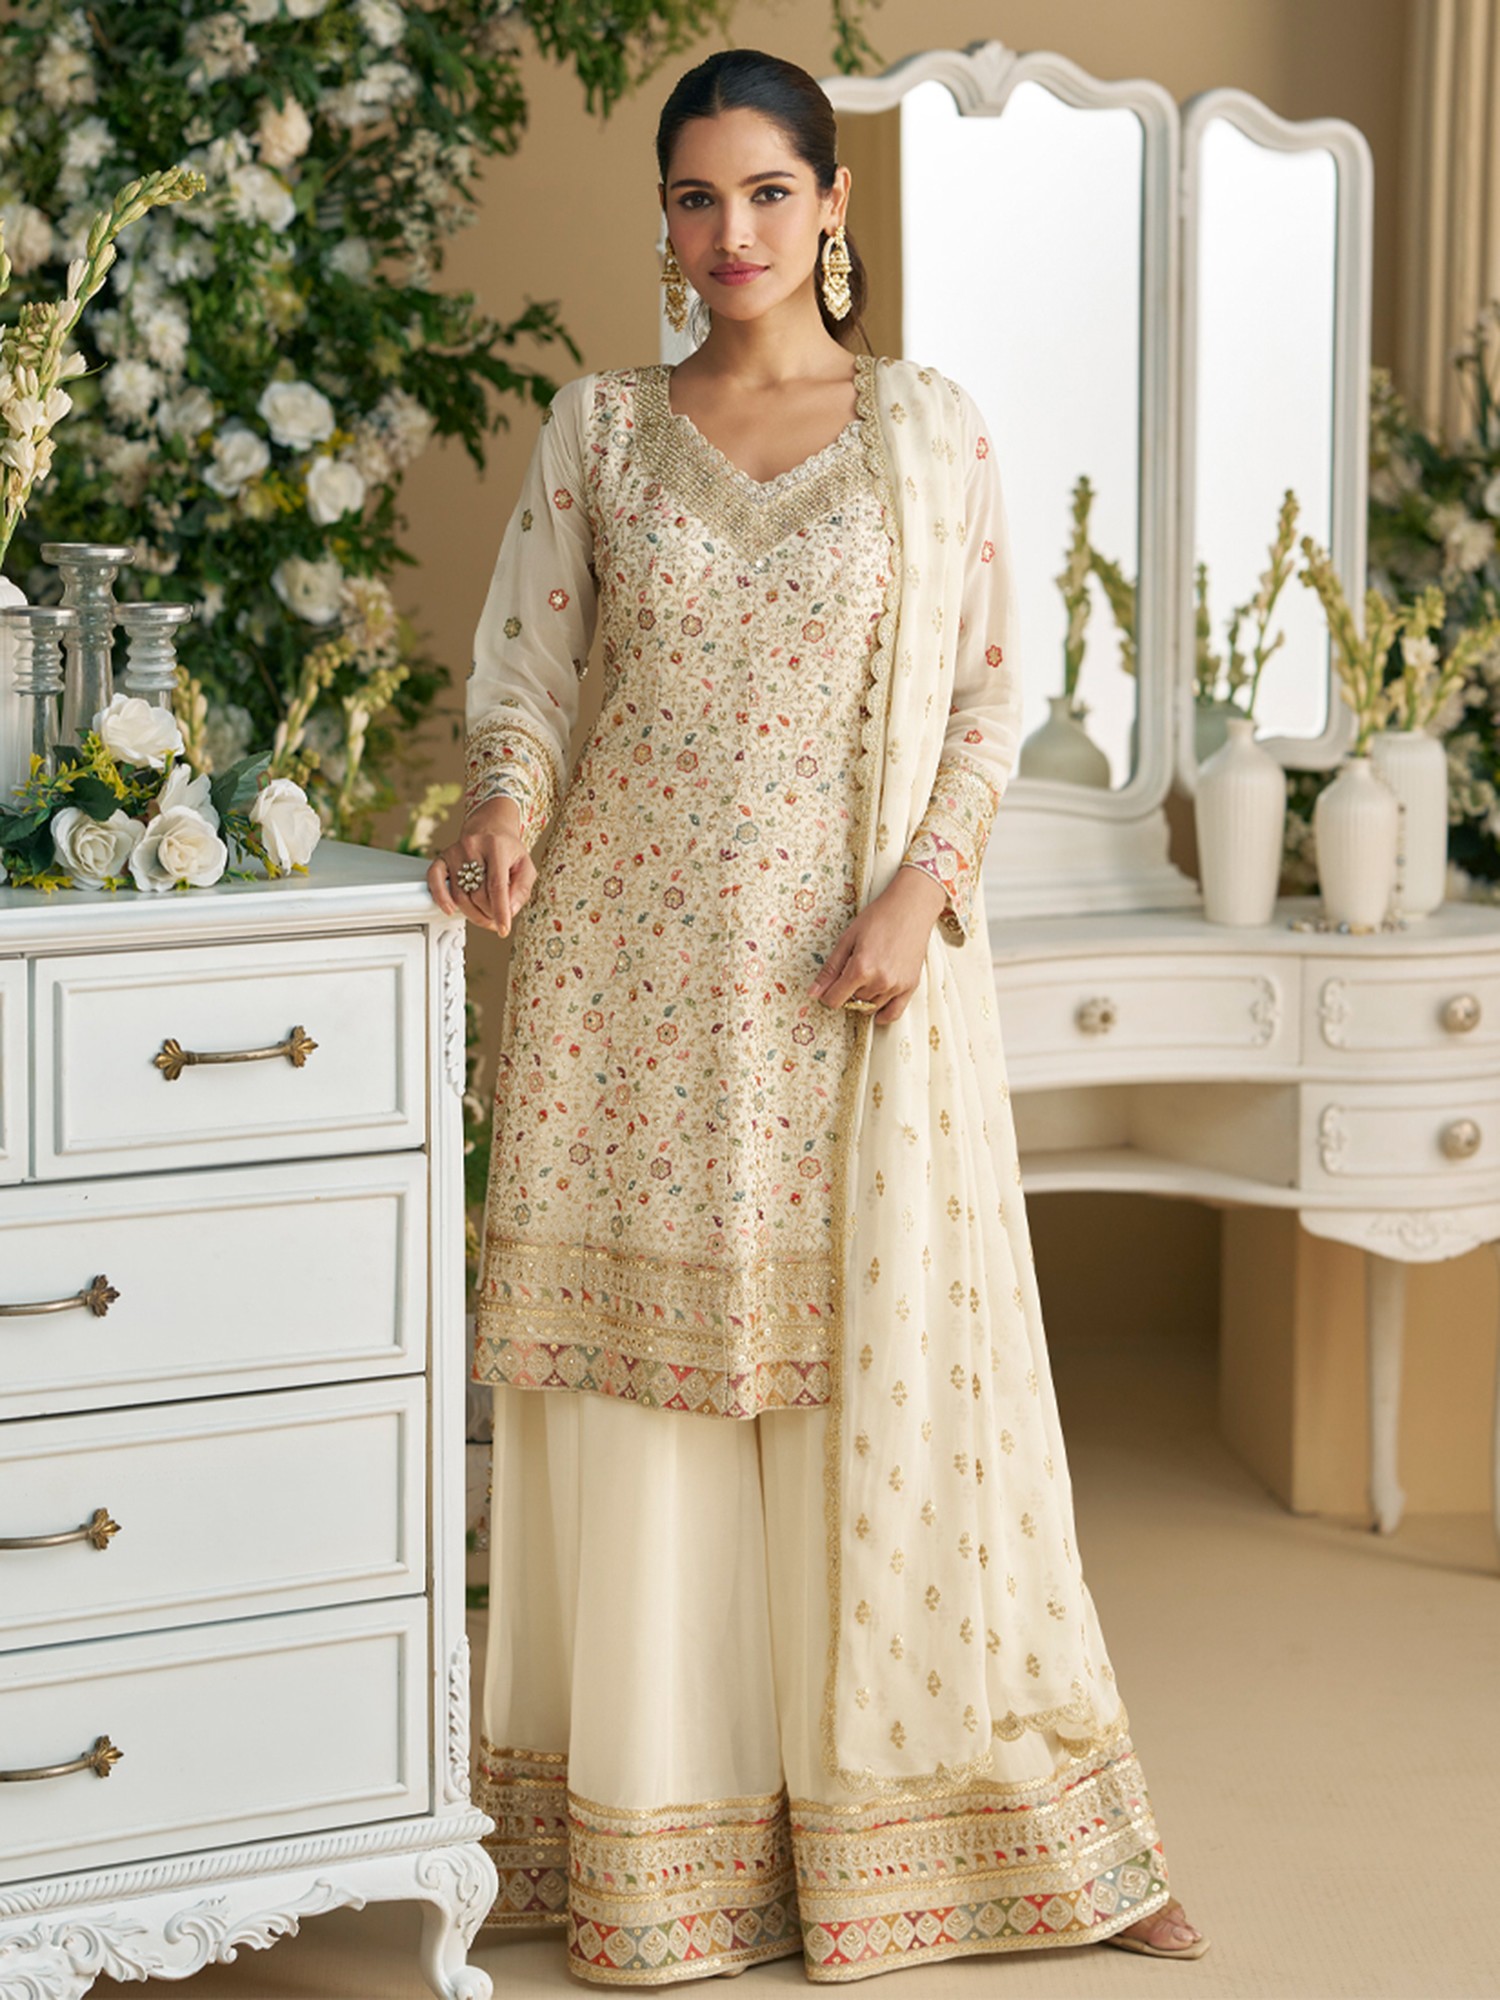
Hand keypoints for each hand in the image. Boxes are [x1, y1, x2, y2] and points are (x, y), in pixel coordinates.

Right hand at [426, 795, 534, 933]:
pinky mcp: (442, 857)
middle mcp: (473, 847)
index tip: (503, 929)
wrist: (490, 826)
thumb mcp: (525, 866)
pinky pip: (435, 880)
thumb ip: (522, 889)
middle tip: (498, 918)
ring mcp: (455, 852)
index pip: (497, 886)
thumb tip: (510, 911)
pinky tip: (449, 909)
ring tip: (485, 916)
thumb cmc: (508, 849)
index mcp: (496, 847)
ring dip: (472, 914)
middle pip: (478, 894)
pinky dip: (440, 898)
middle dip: (489, 913)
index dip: (500, 911)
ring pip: (459, 895)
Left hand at [808, 865, 950, 1022]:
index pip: (835, 999)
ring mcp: (897, 986)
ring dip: (864, 999)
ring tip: (867, 977)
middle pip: (853, 1003)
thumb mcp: (847, 939)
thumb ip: (830, 969)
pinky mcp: (911, 986)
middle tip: (851, 972)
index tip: (830, 985)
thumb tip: (813, 993)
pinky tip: (876, 1009)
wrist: (910, 908)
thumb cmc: (878, 918)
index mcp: (861, 969)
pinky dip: (883, 1015)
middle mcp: (880, 982)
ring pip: (871, 1007)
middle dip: (847, 992)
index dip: (828, 994)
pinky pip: (894, 1013)